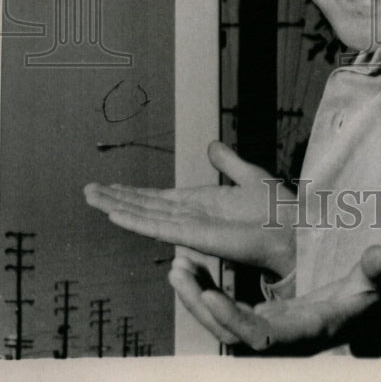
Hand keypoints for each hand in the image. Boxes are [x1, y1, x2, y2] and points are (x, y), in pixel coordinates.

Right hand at [84, 141, 295, 276]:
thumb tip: (211, 145)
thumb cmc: (278, 209)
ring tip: (91, 197)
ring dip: (118, 206)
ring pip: (146, 216)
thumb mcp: (249, 176)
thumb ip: (228, 162)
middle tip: (87, 190)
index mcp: (201, 204)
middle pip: (145, 208)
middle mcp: (190, 217)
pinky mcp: (194, 236)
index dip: (134, 193)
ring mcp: (190, 227)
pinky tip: (115, 213)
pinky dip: (136, 221)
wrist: (293, 228)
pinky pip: (159, 228)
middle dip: (117, 198)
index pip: (159, 199)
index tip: (110, 186)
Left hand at [168, 245, 380, 356]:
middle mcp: (285, 339)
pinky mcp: (266, 319)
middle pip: (232, 336)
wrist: (376, 305)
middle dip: (202, 307)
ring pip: (224, 326)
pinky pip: (228, 313)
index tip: (211, 296)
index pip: (263, 338)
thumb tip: (379, 255)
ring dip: (197, 299)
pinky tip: (194, 264)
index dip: (236, 321)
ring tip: (177, 266)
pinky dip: (208, 293)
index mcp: (308, 332)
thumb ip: (378, 270)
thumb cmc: (379, 293)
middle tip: (178, 270)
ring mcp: (272, 330)